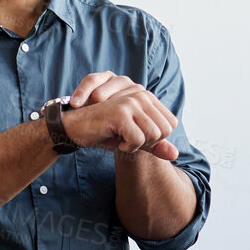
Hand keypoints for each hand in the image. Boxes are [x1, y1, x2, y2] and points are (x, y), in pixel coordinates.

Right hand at [63, 72, 178, 159]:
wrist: (74, 129)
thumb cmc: (104, 132)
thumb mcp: (133, 139)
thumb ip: (155, 145)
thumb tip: (175, 154)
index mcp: (147, 97)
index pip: (171, 124)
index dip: (155, 138)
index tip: (135, 135)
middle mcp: (142, 95)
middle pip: (164, 131)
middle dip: (146, 142)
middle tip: (127, 139)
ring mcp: (131, 102)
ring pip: (153, 136)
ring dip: (135, 145)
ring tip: (119, 139)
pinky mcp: (121, 113)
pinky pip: (138, 140)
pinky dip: (126, 147)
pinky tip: (114, 141)